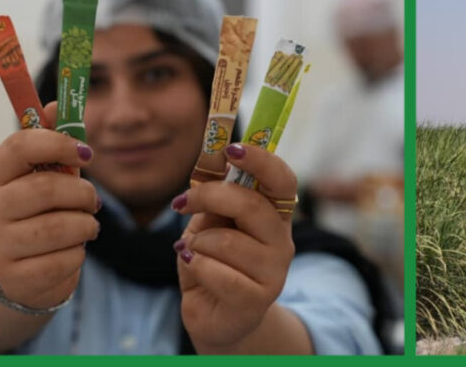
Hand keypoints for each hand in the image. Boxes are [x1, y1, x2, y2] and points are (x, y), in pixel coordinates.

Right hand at [0, 101, 98, 311]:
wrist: (24, 270)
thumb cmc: (42, 210)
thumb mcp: (49, 172)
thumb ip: (55, 139)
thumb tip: (56, 103)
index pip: (19, 146)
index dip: (58, 144)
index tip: (86, 153)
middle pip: (46, 189)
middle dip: (82, 194)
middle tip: (92, 201)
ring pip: (58, 227)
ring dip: (85, 225)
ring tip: (85, 225)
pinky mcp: (13, 278)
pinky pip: (63, 260)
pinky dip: (78, 254)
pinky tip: (71, 250)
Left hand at [175, 144, 296, 352]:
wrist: (215, 316)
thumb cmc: (212, 263)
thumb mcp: (210, 225)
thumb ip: (216, 201)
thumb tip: (211, 169)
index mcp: (275, 215)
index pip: (282, 180)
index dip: (261, 161)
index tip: (231, 149)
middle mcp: (282, 241)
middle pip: (252, 205)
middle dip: (209, 197)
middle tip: (182, 203)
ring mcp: (274, 273)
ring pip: (226, 242)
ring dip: (197, 244)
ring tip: (194, 252)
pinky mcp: (256, 301)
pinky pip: (217, 273)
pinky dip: (196, 266)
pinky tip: (195, 268)